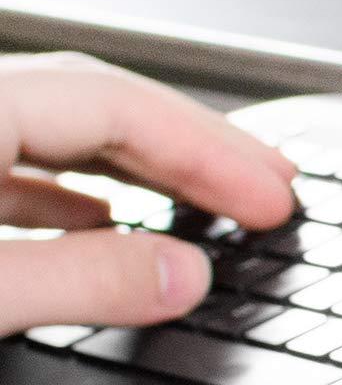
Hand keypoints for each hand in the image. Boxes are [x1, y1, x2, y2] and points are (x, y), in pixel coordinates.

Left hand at [0, 52, 296, 335]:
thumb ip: (81, 281)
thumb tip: (184, 274)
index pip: (117, 108)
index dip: (210, 154)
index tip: (271, 200)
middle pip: (93, 103)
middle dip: (192, 145)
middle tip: (266, 183)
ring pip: (51, 129)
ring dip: (139, 164)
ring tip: (204, 196)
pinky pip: (8, 162)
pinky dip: (67, 187)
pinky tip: (95, 216)